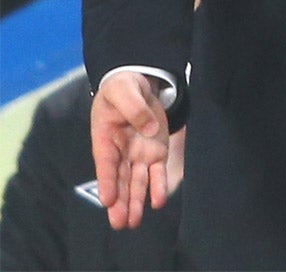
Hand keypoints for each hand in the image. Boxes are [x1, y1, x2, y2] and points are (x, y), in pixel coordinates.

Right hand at [90, 71, 169, 228]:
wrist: (138, 83)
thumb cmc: (122, 87)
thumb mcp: (124, 90)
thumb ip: (134, 107)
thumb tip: (149, 129)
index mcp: (106, 138)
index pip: (106, 163)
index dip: (107, 182)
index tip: (108, 200)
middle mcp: (121, 152)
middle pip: (120, 180)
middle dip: (119, 202)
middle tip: (119, 223)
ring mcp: (138, 154)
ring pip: (136, 182)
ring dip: (136, 202)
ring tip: (134, 222)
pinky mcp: (155, 152)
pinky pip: (157, 172)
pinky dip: (158, 186)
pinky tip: (158, 201)